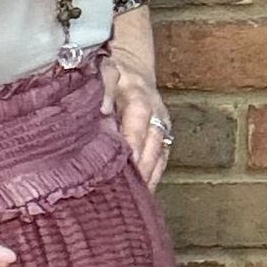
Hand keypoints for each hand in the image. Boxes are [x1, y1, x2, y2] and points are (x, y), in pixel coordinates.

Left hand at [100, 49, 172, 190]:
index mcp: (139, 98)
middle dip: (143, 168)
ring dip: (150, 177)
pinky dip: (154, 177)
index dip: (134, 144)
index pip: (138, 123)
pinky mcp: (164, 137)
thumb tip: (102, 109)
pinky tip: (144, 194)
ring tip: (138, 199)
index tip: (128, 164)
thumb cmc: (115, 72)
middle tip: (131, 191)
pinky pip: (162, 160)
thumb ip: (105, 88)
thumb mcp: (106, 71)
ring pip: (160, 155)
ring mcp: (162, 127)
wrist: (134, 67)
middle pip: (153, 144)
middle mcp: (155, 114)